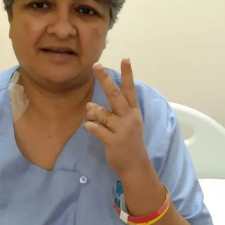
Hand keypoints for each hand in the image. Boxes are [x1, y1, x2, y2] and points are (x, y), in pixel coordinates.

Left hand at [84, 59, 148, 175]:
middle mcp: (129, 117)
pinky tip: (90, 128)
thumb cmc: (129, 142)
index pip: (130, 89)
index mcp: (133, 112)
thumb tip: (90, 105)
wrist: (135, 165)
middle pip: (115, 94)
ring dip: (91, 112)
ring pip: (100, 112)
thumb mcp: (128, 124)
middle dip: (105, 79)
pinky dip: (89, 126)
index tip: (125, 58)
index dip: (128, 74)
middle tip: (96, 65)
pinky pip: (94, 128)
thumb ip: (112, 113)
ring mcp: (121, 129)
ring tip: (91, 117)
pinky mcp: (112, 140)